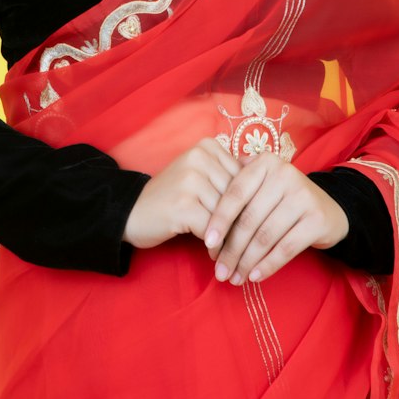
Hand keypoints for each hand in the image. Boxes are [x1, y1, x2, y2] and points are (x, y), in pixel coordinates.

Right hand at [123, 137, 240, 250]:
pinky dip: (216, 245)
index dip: (248, 203)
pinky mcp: (183, 205)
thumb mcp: (200, 176)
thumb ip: (229, 173)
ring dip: (229, 237)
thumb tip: (267, 176)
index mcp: (207, 146)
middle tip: (240, 242)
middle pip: (238, 196)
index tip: (246, 222)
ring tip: (227, 250)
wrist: (131, 211)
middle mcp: (199, 157)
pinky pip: (213, 229)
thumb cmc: (172, 197)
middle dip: (241, 222)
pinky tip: (212, 253)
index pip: (245, 178)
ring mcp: (190, 180)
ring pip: (228, 214)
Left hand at [204, 152, 348, 285]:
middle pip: (249, 218)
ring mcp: (303, 195)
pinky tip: (254, 276)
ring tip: (234, 277)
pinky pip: (285, 248)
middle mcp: (285, 174)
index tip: (207, 244)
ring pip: (265, 236)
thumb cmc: (282, 200)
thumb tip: (199, 212)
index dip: (219, 220)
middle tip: (219, 271)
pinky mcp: (317, 219)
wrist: (328, 209)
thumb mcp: (261, 185)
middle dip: (231, 249)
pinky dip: (267, 265)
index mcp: (265, 162)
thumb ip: (235, 190)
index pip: (235, 194)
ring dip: (246, 261)